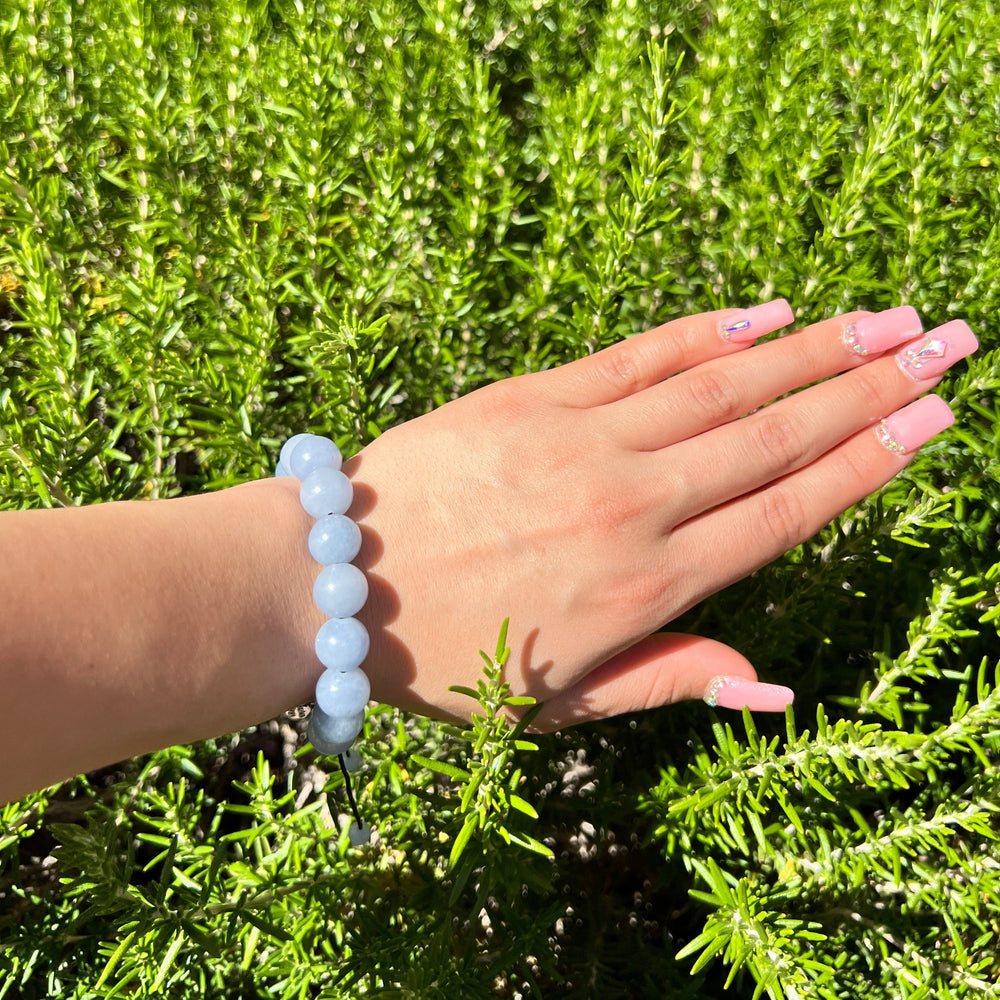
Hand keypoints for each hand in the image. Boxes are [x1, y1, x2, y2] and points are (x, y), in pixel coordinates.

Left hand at [343, 303, 975, 728]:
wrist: (331, 583)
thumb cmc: (444, 656)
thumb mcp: (561, 704)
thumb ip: (672, 681)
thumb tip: (777, 687)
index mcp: (647, 587)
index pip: (786, 512)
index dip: (867, 463)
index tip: (932, 420)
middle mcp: (632, 504)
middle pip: (775, 436)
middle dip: (870, 389)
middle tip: (945, 342)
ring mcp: (583, 441)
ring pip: (723, 386)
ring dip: (811, 349)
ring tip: (884, 319)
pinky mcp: (533, 397)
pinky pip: (640, 356)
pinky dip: (707, 332)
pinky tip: (767, 312)